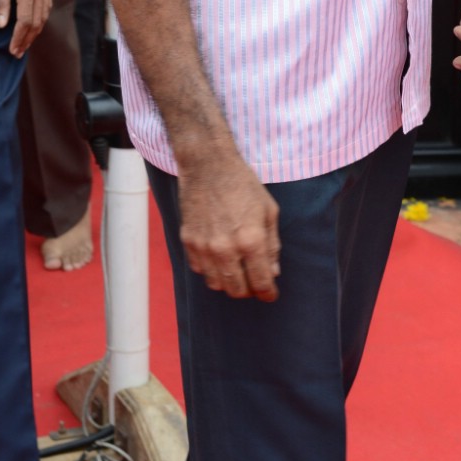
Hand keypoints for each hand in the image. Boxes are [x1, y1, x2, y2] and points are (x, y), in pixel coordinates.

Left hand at [0, 0, 52, 56]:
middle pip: (36, 24)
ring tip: (25, 43)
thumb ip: (2, 2)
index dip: (19, 38)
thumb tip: (2, 25)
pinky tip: (34, 25)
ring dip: (35, 32)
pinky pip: (47, 7)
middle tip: (18, 52)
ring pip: (44, 17)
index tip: (12, 49)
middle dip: (27, 40)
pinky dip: (41, 20)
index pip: (24, 22)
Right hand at [177, 146, 280, 300]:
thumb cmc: (242, 185)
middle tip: (254, 283)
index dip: (268, 293)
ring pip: (216, 284)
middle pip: (237, 290)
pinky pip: (200, 270)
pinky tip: (219, 258)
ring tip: (237, 272)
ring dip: (229, 283)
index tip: (270, 294)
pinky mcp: (188, 241)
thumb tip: (272, 271)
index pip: (261, 282)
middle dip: (249, 290)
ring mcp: (204, 247)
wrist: (208, 165)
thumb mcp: (268, 211)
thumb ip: (272, 245)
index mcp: (251, 241)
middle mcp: (226, 248)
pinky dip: (211, 270)